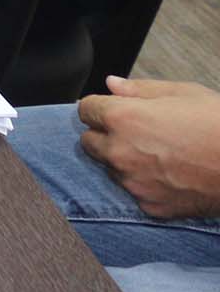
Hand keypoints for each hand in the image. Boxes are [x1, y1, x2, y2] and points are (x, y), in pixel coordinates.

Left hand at [78, 78, 219, 220]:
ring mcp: (133, 183)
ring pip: (111, 169)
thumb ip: (140, 89)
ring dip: (124, 161)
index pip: (86, 110)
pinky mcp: (150, 206)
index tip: (116, 110)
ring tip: (160, 155)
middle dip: (106, 135)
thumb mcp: (183, 93)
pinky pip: (135, 193)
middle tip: (138, 133)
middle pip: (89, 142)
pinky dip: (146, 185)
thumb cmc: (219, 124)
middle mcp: (120, 152)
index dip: (102, 107)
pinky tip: (171, 176)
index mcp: (123, 118)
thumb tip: (112, 84)